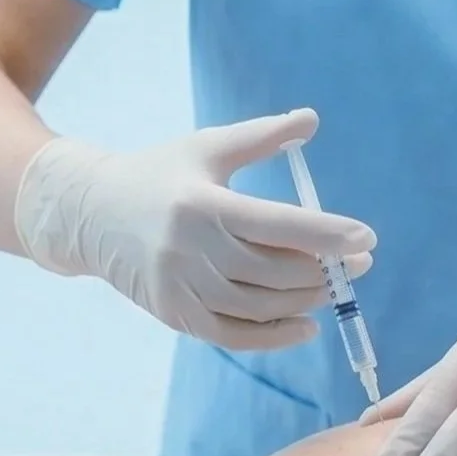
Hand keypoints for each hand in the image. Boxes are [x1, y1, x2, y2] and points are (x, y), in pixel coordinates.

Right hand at [14, 108, 376, 349]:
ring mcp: (180, 286)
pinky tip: (305, 326)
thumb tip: (312, 119)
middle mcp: (190, 248)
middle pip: (274, 271)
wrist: (89, 214)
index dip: (327, 235)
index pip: (278, 225)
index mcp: (202, 202)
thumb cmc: (159, 175)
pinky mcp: (174, 314)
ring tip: (333, 287)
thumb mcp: (206, 147)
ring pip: (258, 305)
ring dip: (305, 301)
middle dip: (325, 270)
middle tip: (357, 264)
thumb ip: (261, 137)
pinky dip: (273, 336)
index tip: (367, 239)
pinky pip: (233, 334)